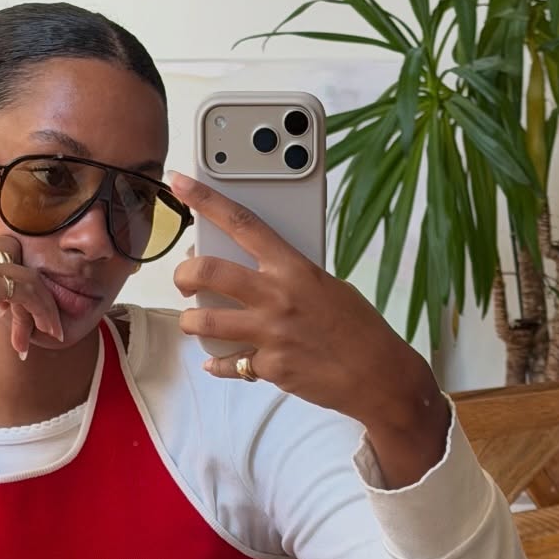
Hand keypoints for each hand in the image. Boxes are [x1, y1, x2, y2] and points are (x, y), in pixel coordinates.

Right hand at [0, 233, 65, 383]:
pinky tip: (31, 336)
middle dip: (34, 288)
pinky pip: (25, 292)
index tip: (15, 308)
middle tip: (41, 320)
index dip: (14, 277)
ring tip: (50, 332)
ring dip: (43, 306)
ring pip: (28, 276)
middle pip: (18, 257)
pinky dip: (37, 313)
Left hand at [170, 171, 450, 480]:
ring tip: (194, 321)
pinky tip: (218, 361)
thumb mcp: (328, 286)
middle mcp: (277, 296)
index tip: (181, 184)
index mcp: (294, 267)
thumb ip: (291, 277)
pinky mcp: (270, 367)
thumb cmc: (359, 328)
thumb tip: (262, 273)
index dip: (206, 200)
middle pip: (209, 271)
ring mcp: (271, 333)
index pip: (242, 223)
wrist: (378, 375)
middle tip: (185, 279)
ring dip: (190, 321)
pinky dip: (218, 363)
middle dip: (184, 273)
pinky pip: (228, 363)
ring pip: (205, 321)